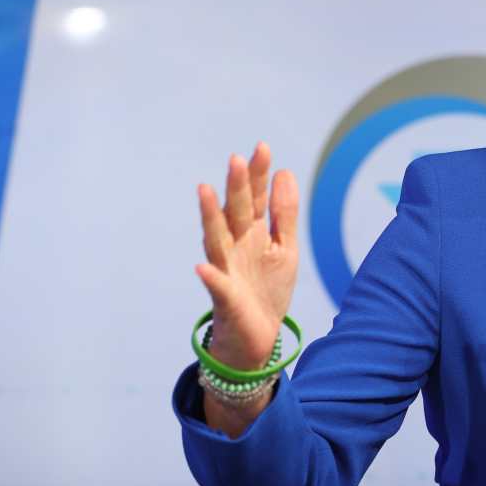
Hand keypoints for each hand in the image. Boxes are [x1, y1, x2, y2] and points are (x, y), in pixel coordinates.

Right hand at [195, 142, 298, 371]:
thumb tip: (284, 172)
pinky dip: (209, 278)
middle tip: (237, 159)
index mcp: (251, 233)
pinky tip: (202, 268)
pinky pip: (216, 287)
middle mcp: (235, 246)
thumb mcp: (284, 247)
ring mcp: (226, 270)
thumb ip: (283, 213)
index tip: (263, 147)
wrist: (258, 338)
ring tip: (205, 191)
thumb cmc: (267, 289)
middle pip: (235, 212)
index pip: (254, 197)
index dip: (258, 174)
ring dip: (210, 217)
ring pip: (216, 240)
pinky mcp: (225, 298)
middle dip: (236, 187)